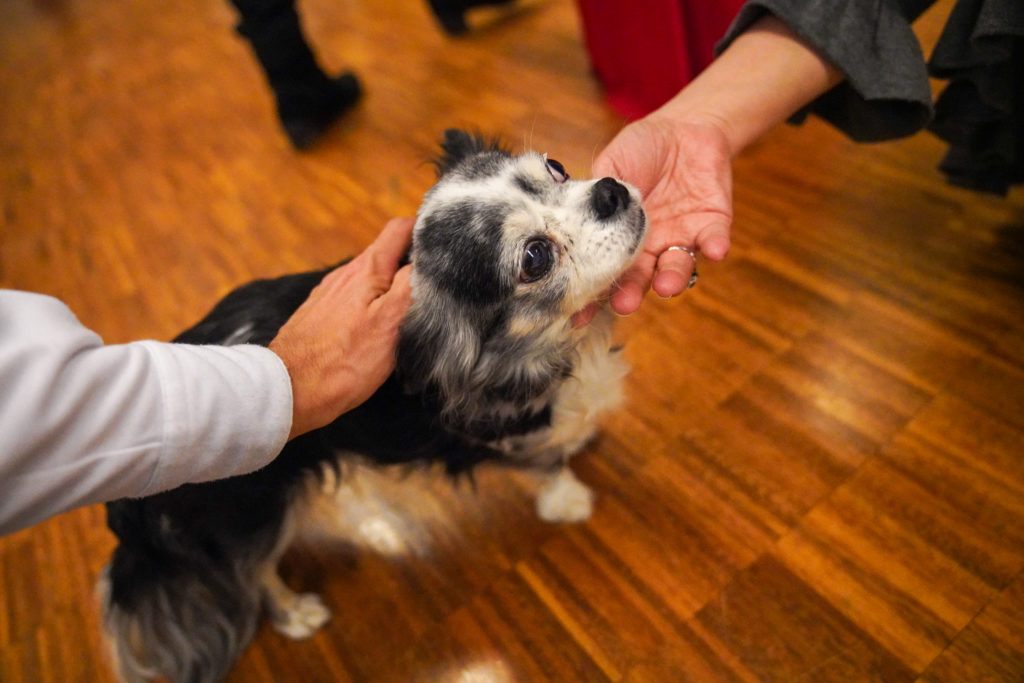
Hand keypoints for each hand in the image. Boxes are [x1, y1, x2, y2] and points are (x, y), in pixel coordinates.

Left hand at [269, 217, 413, 439]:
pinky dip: (371, 305)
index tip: (444, 246)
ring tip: (410, 310)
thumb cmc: (345, 360)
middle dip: (411, 263)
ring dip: (390, 286)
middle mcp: (345, 273)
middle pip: (386, 253)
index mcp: (367, 268)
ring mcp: (329, 293)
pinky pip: (353, 299)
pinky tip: (376, 328)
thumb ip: (409, 284)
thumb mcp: (391, 321)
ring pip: (370, 278)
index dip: (425, 230)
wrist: (290, 390)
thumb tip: (426, 259)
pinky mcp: (320, 314)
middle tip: (435, 286)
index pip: (400, 228)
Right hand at [578, 117, 732, 323]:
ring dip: (673, 278)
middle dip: (632, 293)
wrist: (683, 128)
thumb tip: (575, 216)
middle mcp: (651, 246)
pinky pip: (714, 240)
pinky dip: (715, 246)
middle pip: (640, 278)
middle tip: (624, 304)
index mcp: (621, 238)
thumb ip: (596, 195)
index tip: (578, 315)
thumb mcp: (610, 166)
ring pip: (677, 267)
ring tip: (666, 287)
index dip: (594, 293)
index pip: (606, 270)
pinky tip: (714, 250)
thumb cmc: (640, 149)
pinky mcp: (713, 224)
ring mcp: (682, 237)